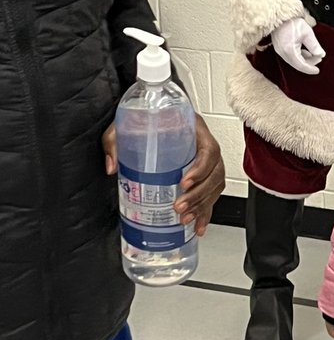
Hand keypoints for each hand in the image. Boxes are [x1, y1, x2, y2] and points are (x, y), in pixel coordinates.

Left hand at [103, 117, 225, 236]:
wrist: (147, 114)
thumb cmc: (143, 116)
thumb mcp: (126, 123)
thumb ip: (116, 140)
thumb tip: (112, 166)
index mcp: (194, 129)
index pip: (209, 150)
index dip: (201, 169)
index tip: (184, 182)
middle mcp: (203, 145)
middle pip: (215, 173)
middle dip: (199, 194)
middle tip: (180, 206)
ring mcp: (205, 162)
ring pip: (215, 186)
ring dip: (203, 205)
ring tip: (185, 217)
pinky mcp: (200, 176)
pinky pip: (210, 194)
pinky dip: (205, 212)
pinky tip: (198, 225)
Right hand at [272, 17, 325, 74]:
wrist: (280, 15)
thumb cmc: (291, 22)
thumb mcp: (307, 33)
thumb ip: (314, 45)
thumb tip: (321, 54)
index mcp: (289, 51)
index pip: (301, 65)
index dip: (310, 69)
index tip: (317, 70)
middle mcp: (283, 53)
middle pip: (297, 64)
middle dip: (309, 63)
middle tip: (318, 58)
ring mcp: (280, 50)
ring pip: (294, 61)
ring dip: (304, 59)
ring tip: (313, 54)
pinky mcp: (279, 47)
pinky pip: (290, 56)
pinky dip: (299, 55)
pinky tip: (305, 51)